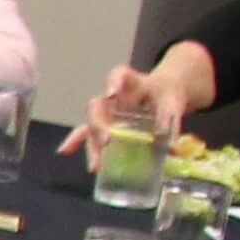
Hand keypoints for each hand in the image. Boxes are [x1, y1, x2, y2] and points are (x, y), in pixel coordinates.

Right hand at [64, 48, 208, 153]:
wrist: (164, 93)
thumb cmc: (166, 94)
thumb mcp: (174, 103)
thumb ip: (172, 122)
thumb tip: (171, 148)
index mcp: (132, 82)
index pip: (120, 75)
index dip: (113, 83)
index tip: (112, 93)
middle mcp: (112, 96)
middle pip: (98, 106)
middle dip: (99, 124)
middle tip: (107, 140)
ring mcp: (106, 111)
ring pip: (91, 125)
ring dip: (91, 144)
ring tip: (95, 164)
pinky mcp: (104, 125)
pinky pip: (87, 133)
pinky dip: (77, 142)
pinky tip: (65, 151)